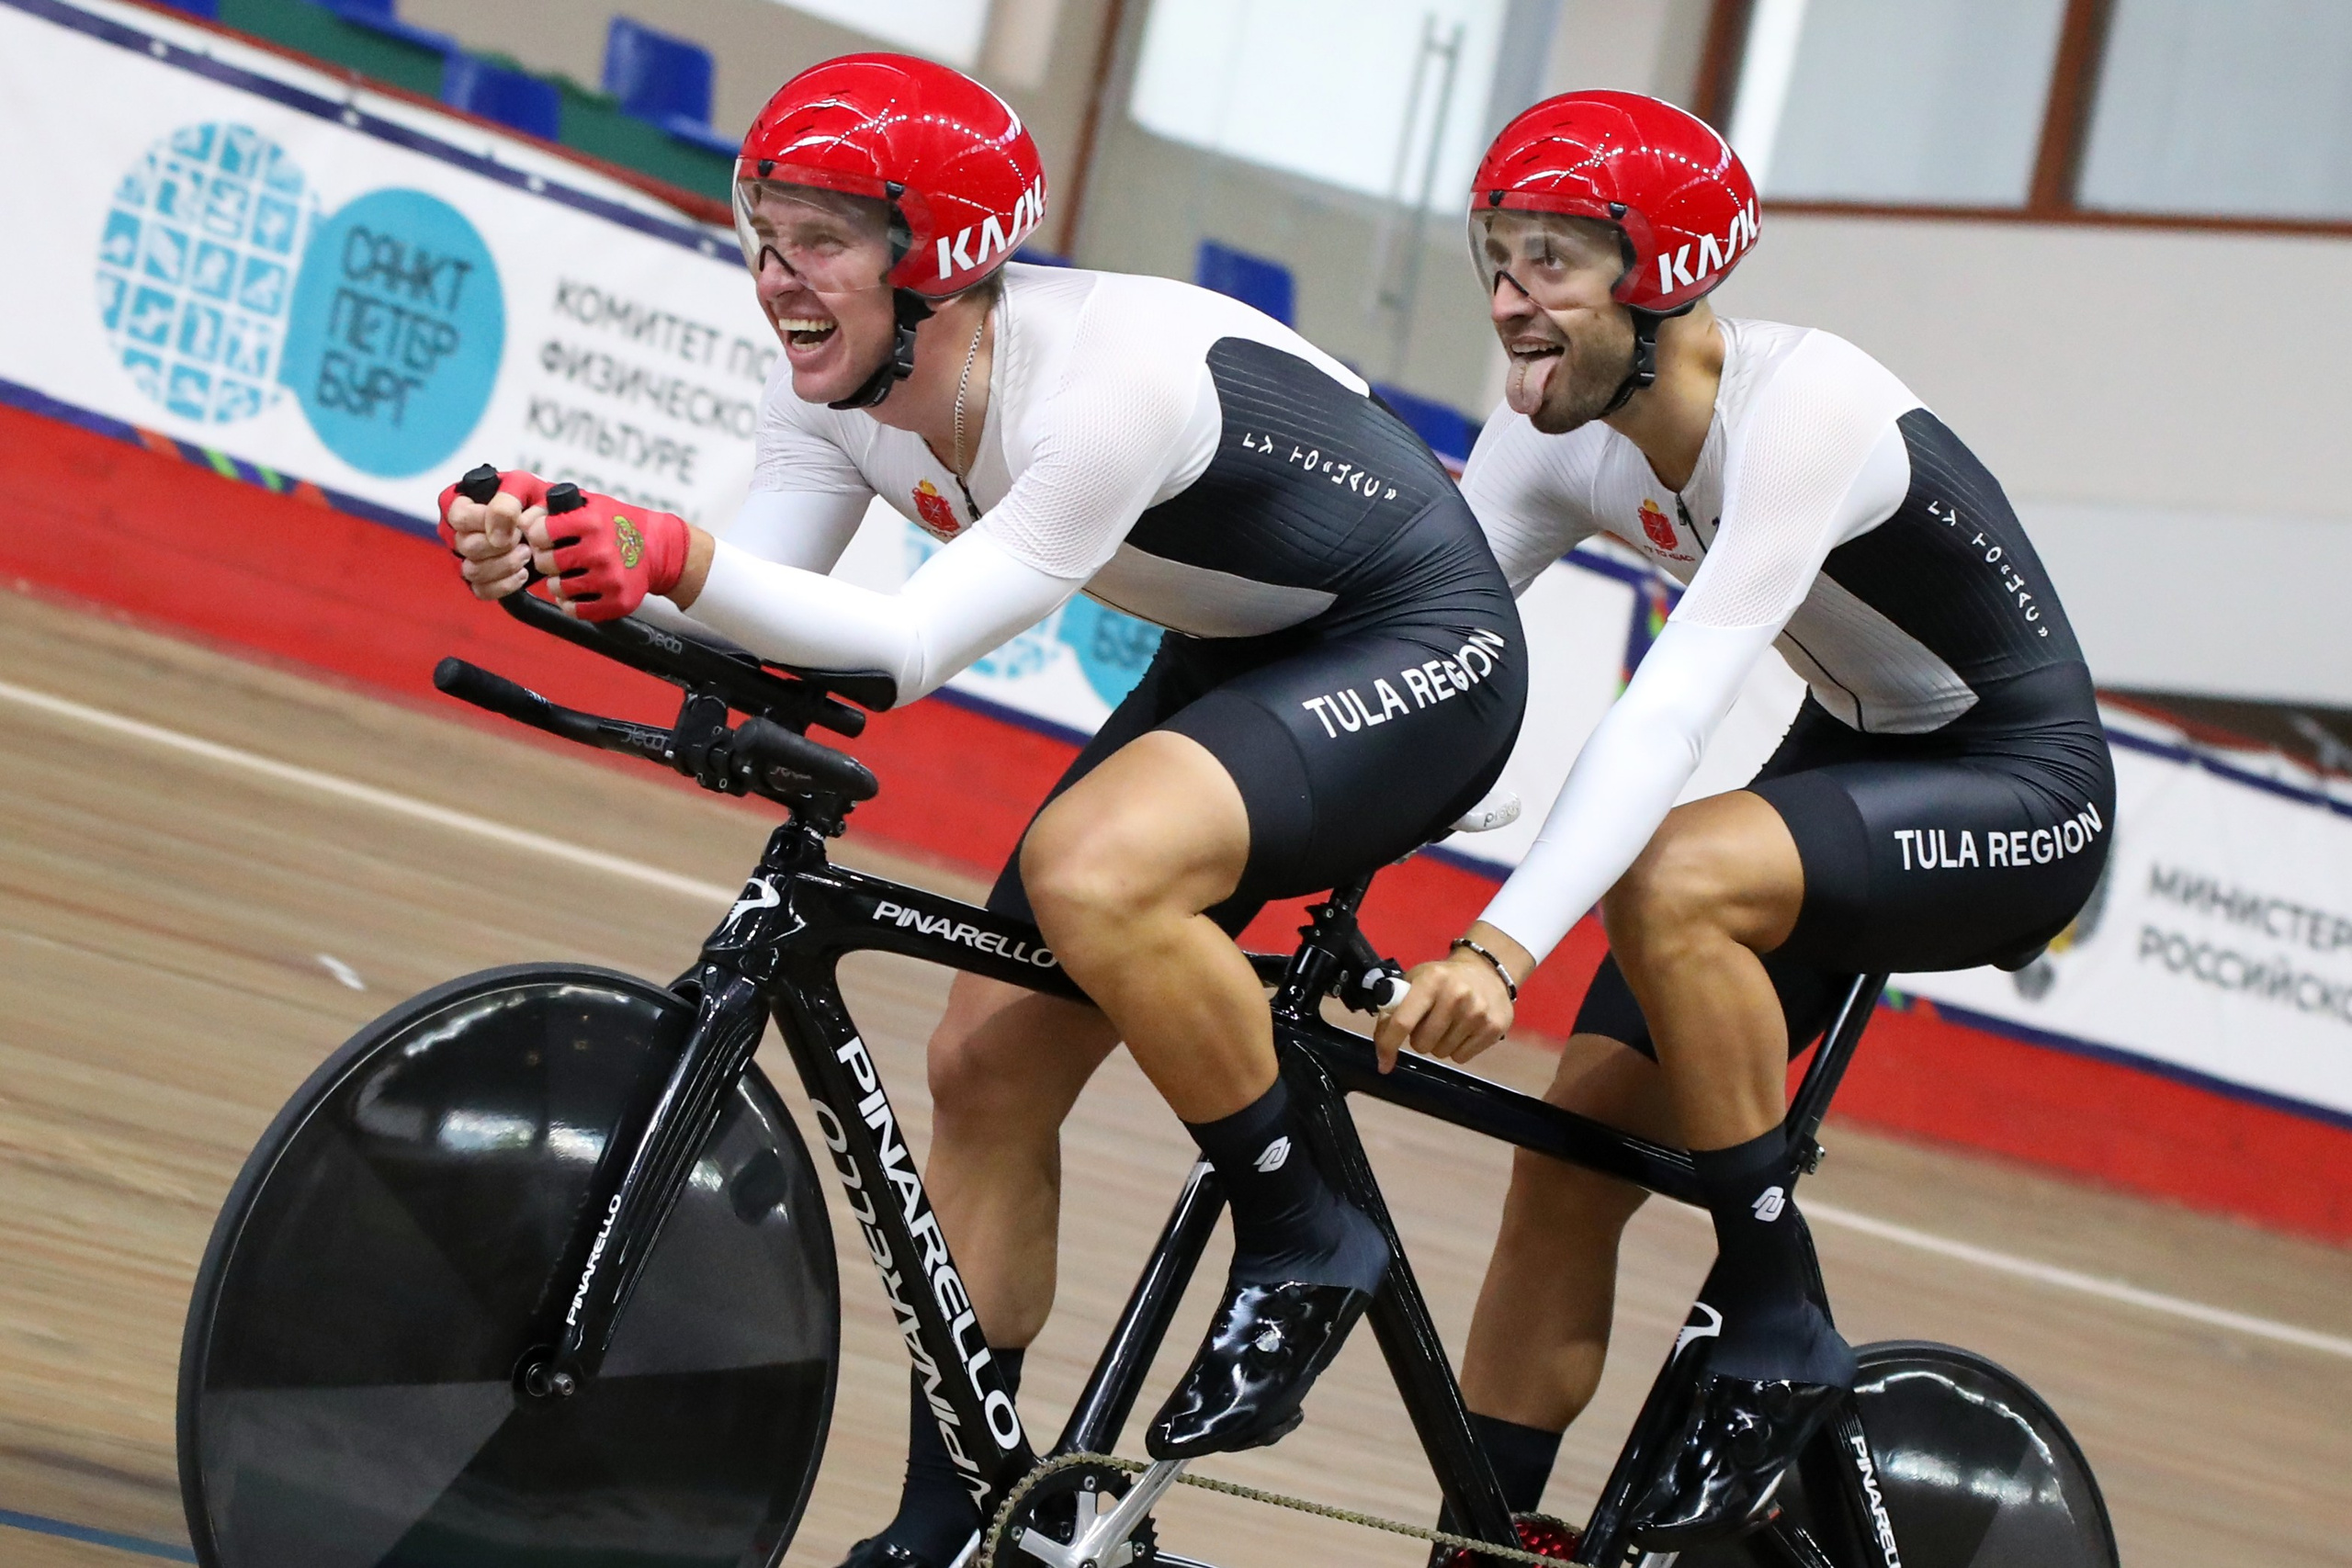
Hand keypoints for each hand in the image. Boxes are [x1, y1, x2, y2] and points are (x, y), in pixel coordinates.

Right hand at [437, 469, 546, 601]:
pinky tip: (522, 573)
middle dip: (502, 546)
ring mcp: (462, 557)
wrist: (545, 521)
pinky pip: (481, 590)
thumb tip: (497, 534)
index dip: (489, 523)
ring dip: (505, 565)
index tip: (515, 523)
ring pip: (472, 571)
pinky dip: (505, 585)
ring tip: (526, 554)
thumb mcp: (522, 486)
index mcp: (458, 502)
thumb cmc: (529, 498)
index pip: (461, 518)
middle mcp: (454, 531)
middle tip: (523, 539)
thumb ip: (507, 501)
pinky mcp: (475, 580)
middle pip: (468, 547)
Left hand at [527, 490, 691, 621]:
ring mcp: (610, 579)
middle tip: (555, 557)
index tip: (543, 537)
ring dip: (558, 583)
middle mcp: (601, 551)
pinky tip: (578, 592)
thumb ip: (553, 509)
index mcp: (592, 522)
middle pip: (546, 562)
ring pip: (558, 588)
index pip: (540, 532)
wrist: (658, 549)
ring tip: (569, 574)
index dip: (537, 535)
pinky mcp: (617, 602)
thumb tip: (519, 522)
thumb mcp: (590, 505)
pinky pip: (575, 610)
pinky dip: (571, 603)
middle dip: (546, 560)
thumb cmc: (617, 524)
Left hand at [1371, 944, 1519, 1072]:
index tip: (1383, 1063)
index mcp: (1430, 981)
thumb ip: (1394, 1006)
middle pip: (1422, 1044)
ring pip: (1442, 1053)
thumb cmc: (1442, 979)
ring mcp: (1477, 1012)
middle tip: (1428, 1024)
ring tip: (1448, 1024)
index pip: (1403, 1021)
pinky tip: (1463, 1029)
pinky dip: (1458, 1049)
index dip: (1388, 1045)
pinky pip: (1462, 1057)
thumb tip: (1382, 1040)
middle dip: (1419, 1039)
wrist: (1486, 970)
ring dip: (1439, 1044)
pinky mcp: (1493, 1027)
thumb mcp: (1415, 981)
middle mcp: (1455, 995)